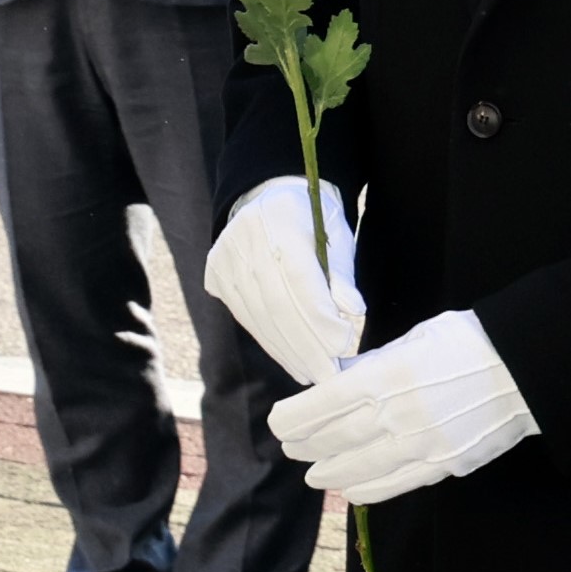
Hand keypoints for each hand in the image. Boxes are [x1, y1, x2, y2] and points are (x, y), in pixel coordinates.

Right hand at [203, 178, 365, 388]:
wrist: (267, 198)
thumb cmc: (313, 220)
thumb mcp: (337, 236)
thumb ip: (343, 274)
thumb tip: (353, 311)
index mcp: (280, 219)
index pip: (298, 277)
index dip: (320, 316)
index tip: (343, 346)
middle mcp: (245, 239)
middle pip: (276, 303)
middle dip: (306, 344)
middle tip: (330, 374)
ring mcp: (225, 258)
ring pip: (259, 315)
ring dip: (288, 350)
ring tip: (314, 374)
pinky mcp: (216, 275)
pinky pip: (246, 316)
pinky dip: (271, 342)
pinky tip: (292, 360)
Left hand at [268, 308, 536, 502]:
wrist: (528, 367)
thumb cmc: (470, 341)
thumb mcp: (414, 338)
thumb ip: (374, 364)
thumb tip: (339, 382)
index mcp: (387, 376)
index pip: (322, 405)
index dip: (293, 418)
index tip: (279, 421)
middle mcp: (399, 415)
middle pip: (335, 439)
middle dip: (306, 446)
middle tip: (292, 448)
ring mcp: (423, 444)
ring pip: (360, 468)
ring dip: (330, 472)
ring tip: (314, 474)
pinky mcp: (445, 464)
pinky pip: (396, 484)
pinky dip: (367, 490)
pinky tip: (351, 490)